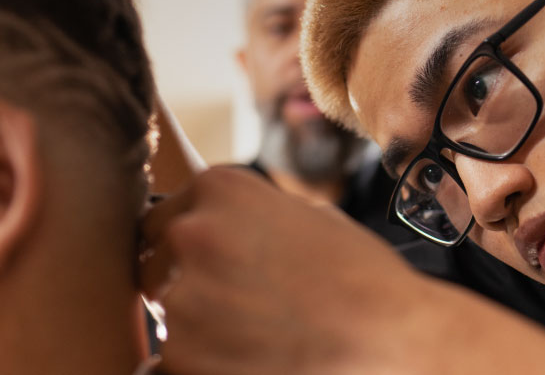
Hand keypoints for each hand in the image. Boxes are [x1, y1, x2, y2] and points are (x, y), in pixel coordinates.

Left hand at [139, 167, 424, 374]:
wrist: (391, 340)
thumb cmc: (362, 282)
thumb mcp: (304, 216)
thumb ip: (245, 216)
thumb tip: (212, 228)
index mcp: (219, 187)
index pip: (165, 216)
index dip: (189, 249)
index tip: (217, 269)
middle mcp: (191, 231)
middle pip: (153, 263)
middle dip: (184, 283)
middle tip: (237, 307)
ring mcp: (181, 295)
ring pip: (163, 313)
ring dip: (194, 326)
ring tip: (254, 334)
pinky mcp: (180, 354)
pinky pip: (166, 359)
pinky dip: (198, 362)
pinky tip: (243, 359)